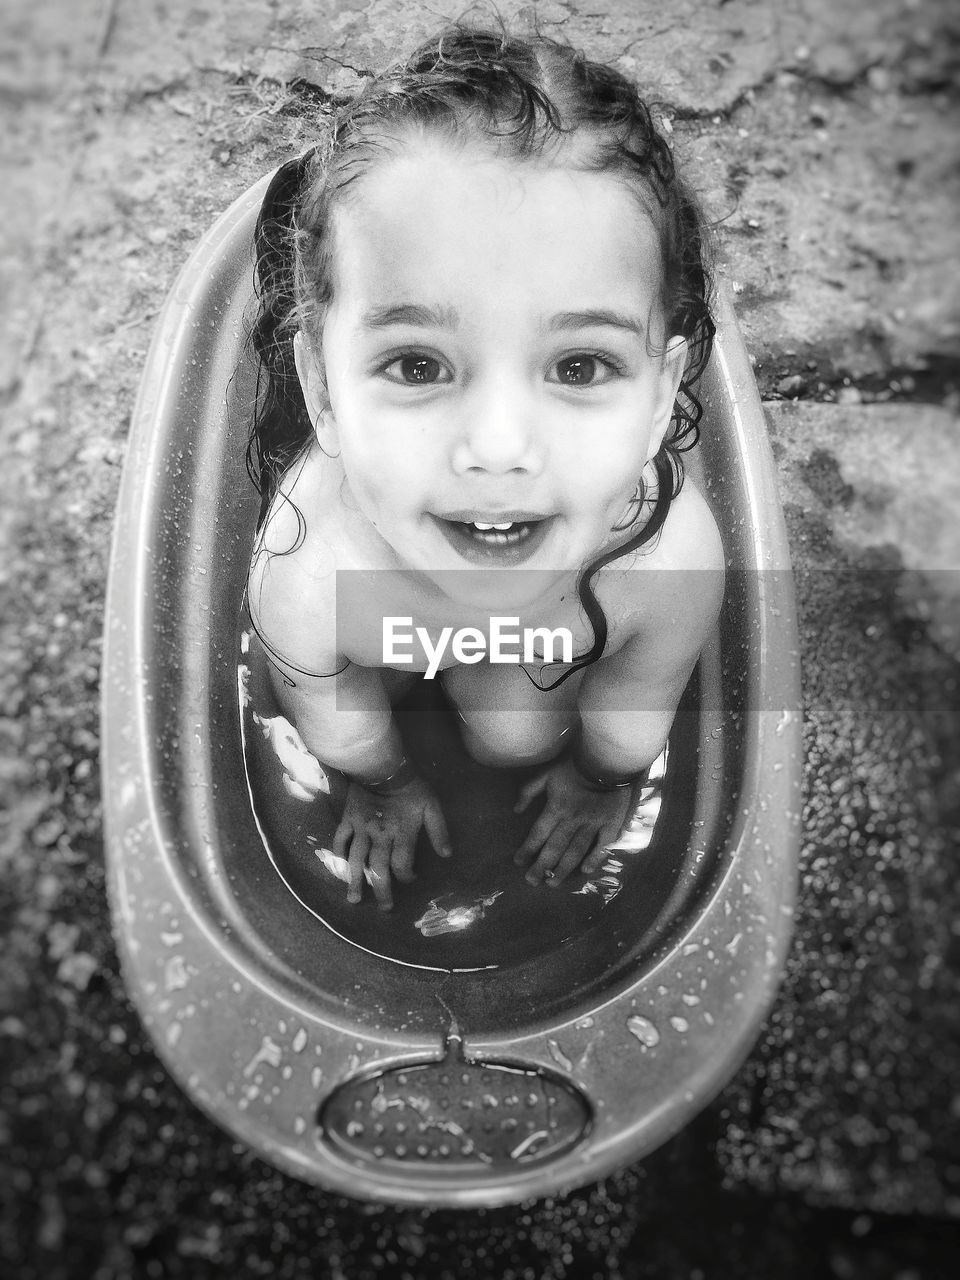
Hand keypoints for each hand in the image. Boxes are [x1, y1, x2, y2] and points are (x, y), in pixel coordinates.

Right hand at [333, 776, 451, 909]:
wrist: (383, 766)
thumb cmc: (412, 787)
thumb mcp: (432, 806)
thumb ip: (439, 831)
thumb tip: (447, 855)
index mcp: (401, 834)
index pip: (402, 864)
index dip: (407, 876)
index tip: (411, 879)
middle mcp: (380, 836)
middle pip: (379, 869)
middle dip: (382, 891)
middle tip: (384, 908)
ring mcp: (361, 829)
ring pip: (356, 860)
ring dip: (356, 881)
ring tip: (355, 899)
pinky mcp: (348, 820)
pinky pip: (340, 841)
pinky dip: (339, 855)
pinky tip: (340, 868)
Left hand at [513, 757, 634, 887]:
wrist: (607, 760)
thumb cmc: (575, 766)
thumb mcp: (547, 774)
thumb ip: (529, 791)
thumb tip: (515, 810)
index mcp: (556, 808)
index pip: (538, 834)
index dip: (527, 849)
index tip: (518, 862)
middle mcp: (573, 820)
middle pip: (554, 848)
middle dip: (541, 866)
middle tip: (532, 881)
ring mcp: (593, 824)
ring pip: (575, 851)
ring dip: (563, 869)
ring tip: (552, 883)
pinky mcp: (611, 825)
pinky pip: (602, 846)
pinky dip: (594, 859)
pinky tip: (585, 871)